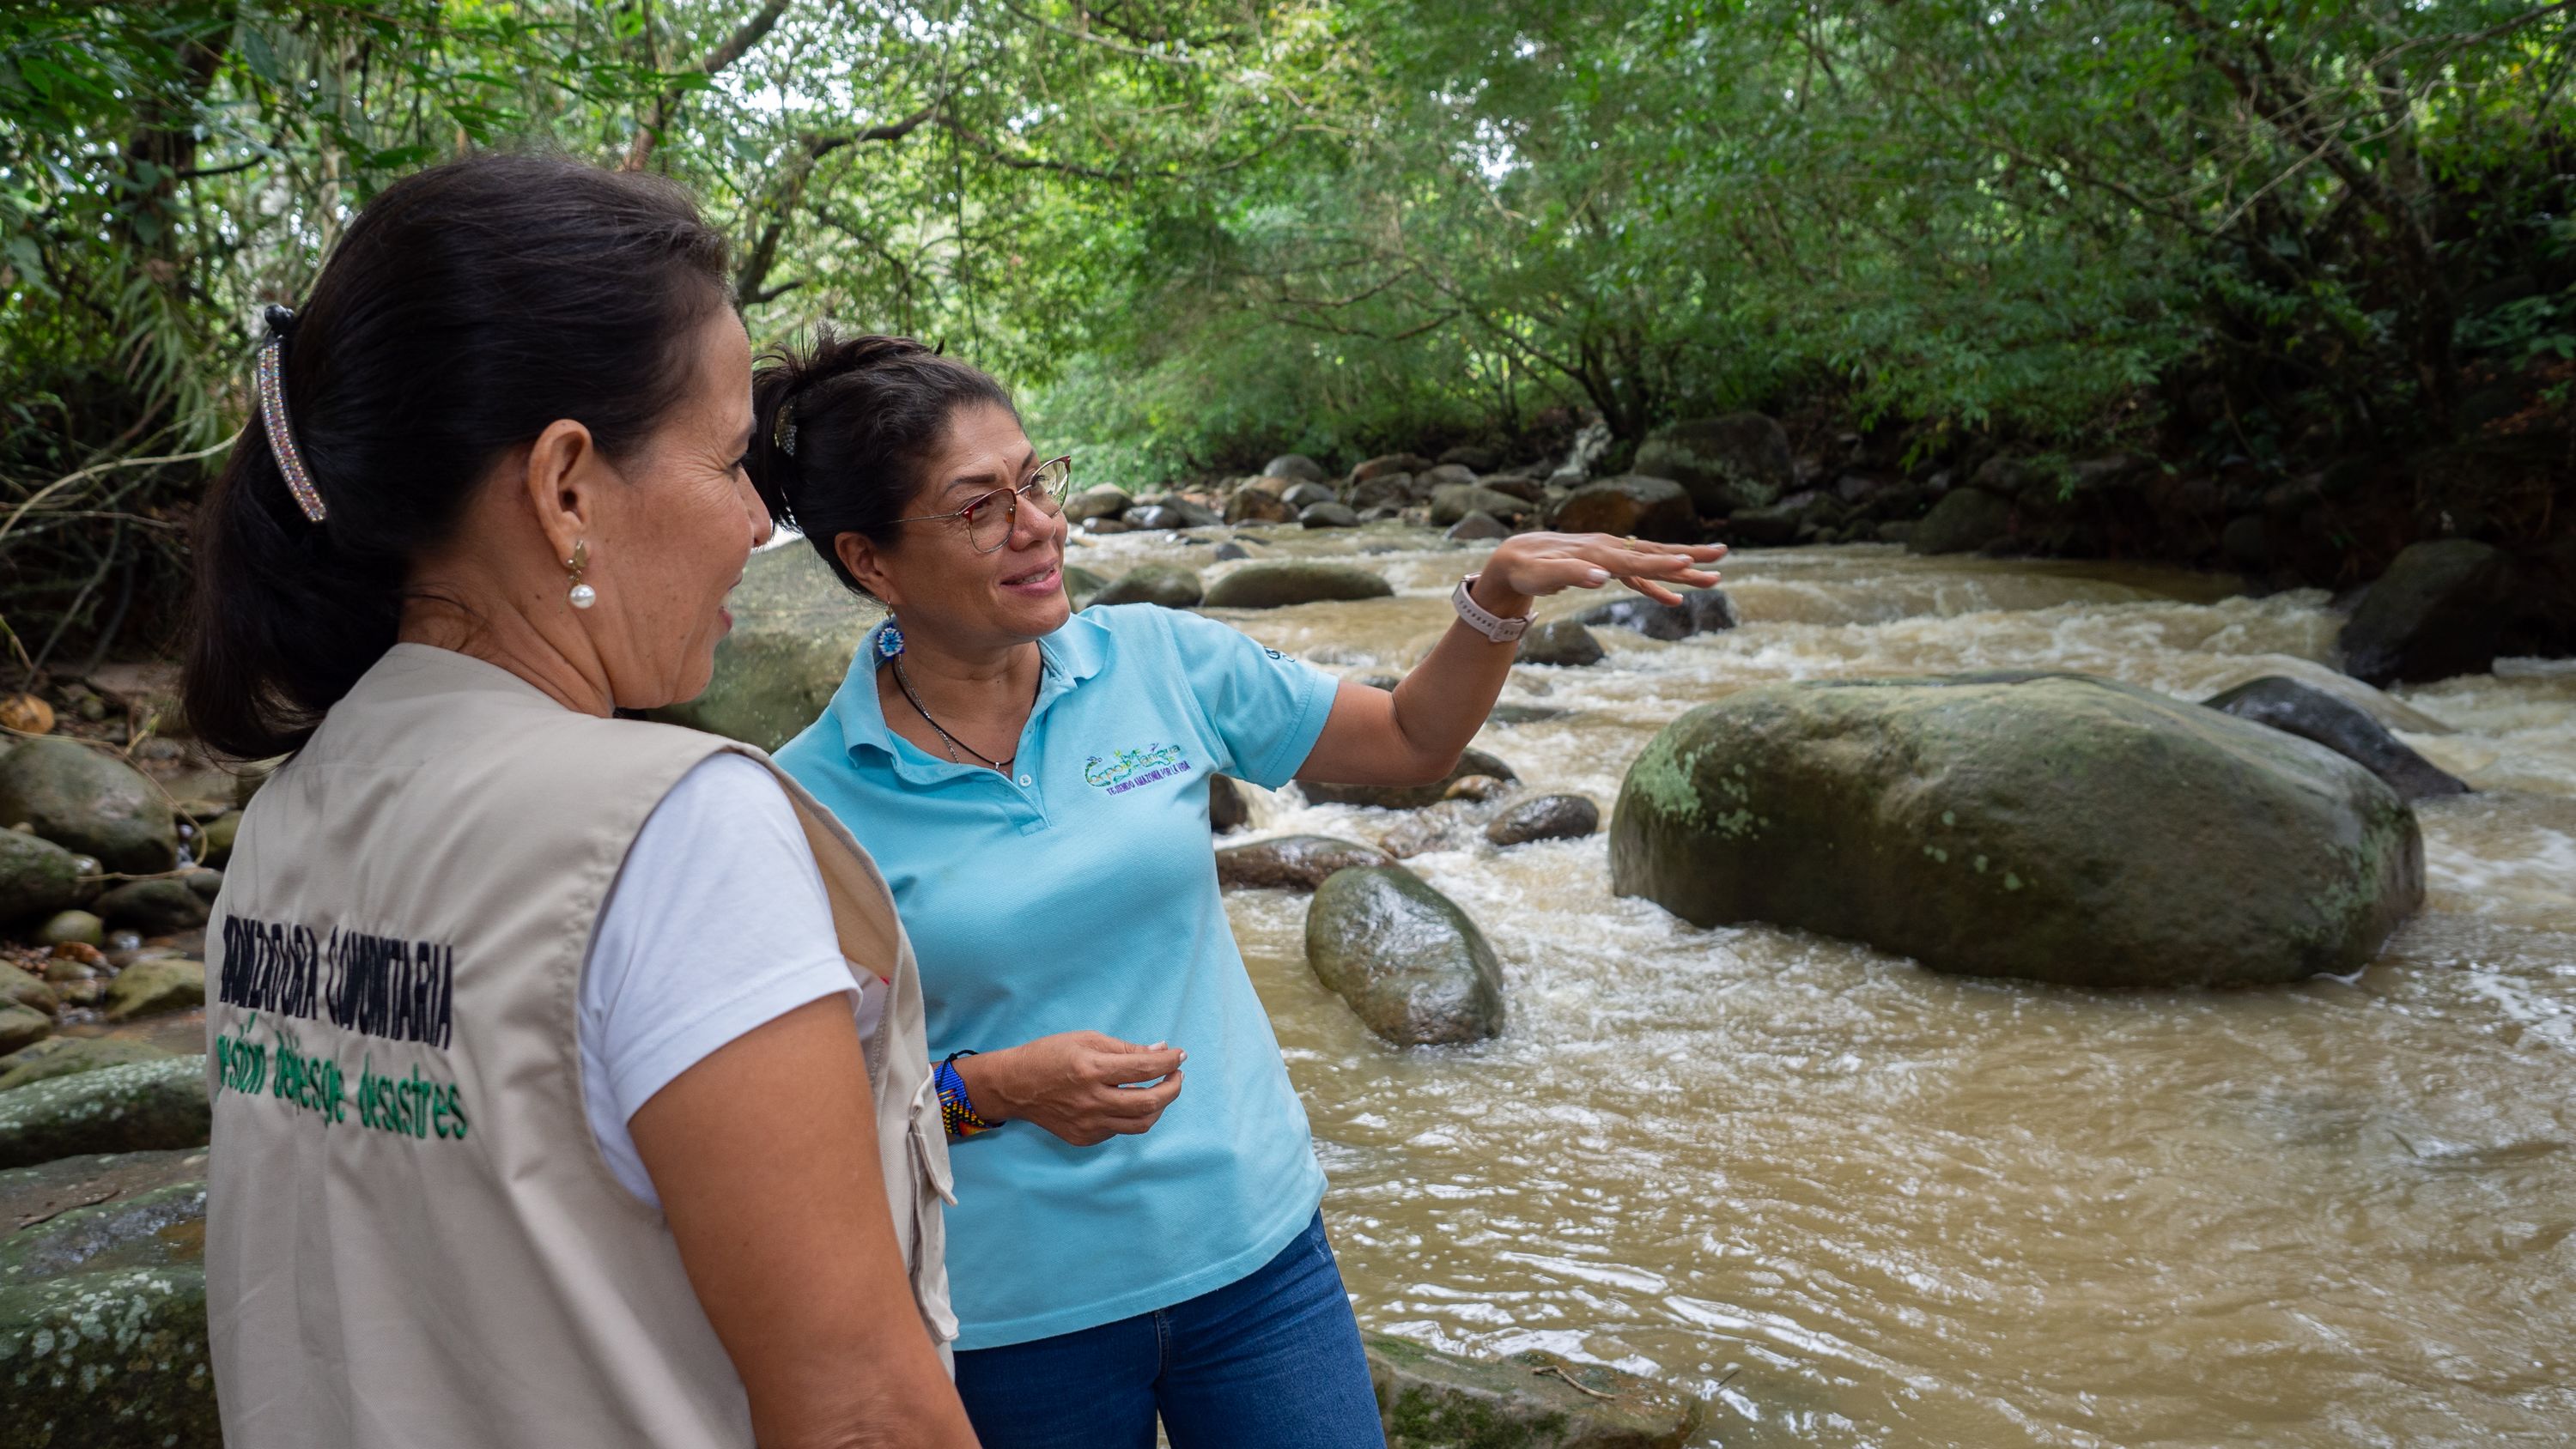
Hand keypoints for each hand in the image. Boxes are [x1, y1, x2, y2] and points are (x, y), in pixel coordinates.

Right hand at [954, 1032, 1184, 1146]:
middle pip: (1150, 1103)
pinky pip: (1119, 1130)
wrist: (1014, 1086)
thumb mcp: (1086, 1040)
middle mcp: (1092, 1100)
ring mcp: (1088, 1124)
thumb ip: (1125, 1048)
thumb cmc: (1049, 1055)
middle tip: (1177, 1076)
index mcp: (1092, 1070)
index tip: (1180, 1055)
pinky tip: (1126, 1100)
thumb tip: (1160, 1051)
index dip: (1169, 1062)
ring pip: (1140, 1124)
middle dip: (1173, 1088)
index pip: (1145, 1068)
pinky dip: (1130, 1115)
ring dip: (1158, 1107)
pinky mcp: (1083, 1138)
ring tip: (1159, 1090)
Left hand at [1474, 533, 1726, 614]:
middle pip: (1656, 553)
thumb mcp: (1542, 575)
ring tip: (1715, 576)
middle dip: (1689, 557)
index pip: (1637, 559)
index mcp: (1598, 552)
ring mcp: (1611, 556)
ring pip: (1653, 561)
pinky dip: (1658, 585)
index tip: (1690, 565)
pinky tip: (1675, 600)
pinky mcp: (1608, 566)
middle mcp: (1610, 549)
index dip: (1664, 563)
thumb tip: (1601, 577)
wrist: (1516, 557)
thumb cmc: (1527, 569)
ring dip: (1683, 569)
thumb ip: (1572, 574)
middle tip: (1722, 556)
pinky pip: (1640, 576)